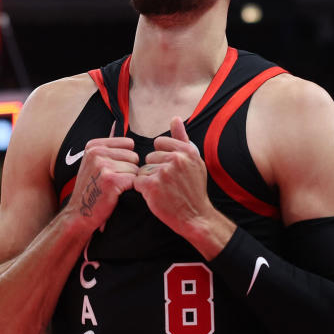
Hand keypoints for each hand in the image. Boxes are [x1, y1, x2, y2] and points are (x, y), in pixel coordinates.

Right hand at [68, 132, 139, 232]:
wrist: (79, 214)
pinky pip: (134, 180)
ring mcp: (102, 165)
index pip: (129, 143)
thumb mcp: (93, 162)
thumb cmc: (91, 189)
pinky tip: (115, 194)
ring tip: (113, 188)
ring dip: (128, 181)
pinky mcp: (110, 180)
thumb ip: (108, 147)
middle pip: (134, 156)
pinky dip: (128, 189)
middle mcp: (96, 153)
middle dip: (129, 170)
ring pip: (135, 169)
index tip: (113, 169)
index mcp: (94, 146)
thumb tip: (116, 125)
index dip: (126, 159)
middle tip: (113, 181)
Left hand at [133, 118, 223, 246]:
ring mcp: (164, 172)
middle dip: (154, 170)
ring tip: (163, 191)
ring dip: (149, 180)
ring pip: (143, 170)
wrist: (196, 216)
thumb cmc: (194, 189)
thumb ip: (182, 139)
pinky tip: (156, 196)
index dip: (161, 157)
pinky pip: (137, 181)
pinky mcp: (152, 186)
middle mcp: (176, 159)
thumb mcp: (194, 161)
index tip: (169, 170)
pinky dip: (143, 190)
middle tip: (168, 184)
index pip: (159, 143)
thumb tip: (175, 118)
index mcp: (186, 151)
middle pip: (149, 157)